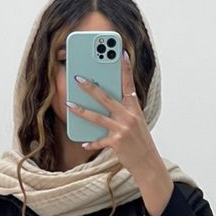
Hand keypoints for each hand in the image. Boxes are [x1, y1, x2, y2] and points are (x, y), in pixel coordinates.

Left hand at [66, 51, 160, 177]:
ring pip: (97, 117)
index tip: (121, 52)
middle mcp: (129, 116)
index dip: (125, 68)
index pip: (129, 84)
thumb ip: (124, 110)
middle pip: (106, 97)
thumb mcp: (136, 122)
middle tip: (77, 78)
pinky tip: (83, 142)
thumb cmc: (139, 141)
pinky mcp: (117, 142)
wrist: (148, 162)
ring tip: (68, 104)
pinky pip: (99, 140)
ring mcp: (122, 129)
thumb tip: (105, 101)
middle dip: (90, 87)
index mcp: (134, 107)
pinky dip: (91, 142)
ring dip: (81, 110)